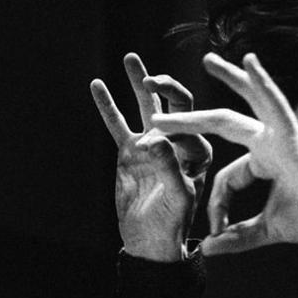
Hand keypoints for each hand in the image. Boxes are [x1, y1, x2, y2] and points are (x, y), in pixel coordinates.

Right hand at [89, 53, 211, 260]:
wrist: (150, 239)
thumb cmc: (173, 222)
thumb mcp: (179, 198)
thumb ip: (170, 168)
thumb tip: (153, 140)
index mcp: (200, 151)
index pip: (191, 126)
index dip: (174, 129)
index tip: (154, 147)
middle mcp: (178, 141)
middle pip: (175, 104)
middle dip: (165, 86)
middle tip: (150, 78)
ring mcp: (153, 143)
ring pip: (146, 106)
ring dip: (138, 81)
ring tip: (131, 58)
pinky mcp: (131, 150)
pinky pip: (118, 124)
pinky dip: (108, 105)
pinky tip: (97, 85)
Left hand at [149, 53, 297, 255]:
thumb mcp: (266, 230)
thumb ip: (237, 237)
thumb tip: (206, 250)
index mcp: (265, 162)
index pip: (225, 178)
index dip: (217, 206)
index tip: (216, 231)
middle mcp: (270, 144)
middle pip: (223, 124)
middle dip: (190, 119)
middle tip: (159, 111)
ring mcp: (280, 137)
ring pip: (241, 109)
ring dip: (224, 83)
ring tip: (207, 60)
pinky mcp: (292, 137)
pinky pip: (274, 105)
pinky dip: (262, 84)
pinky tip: (249, 61)